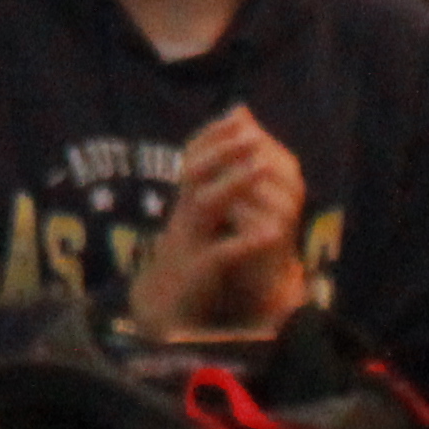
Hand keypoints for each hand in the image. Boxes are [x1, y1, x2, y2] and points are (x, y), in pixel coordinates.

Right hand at [129, 108, 305, 341]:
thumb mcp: (193, 225)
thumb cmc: (183, 262)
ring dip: (233, 184)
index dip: (212, 136)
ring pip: (204, 206)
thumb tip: (219, 163)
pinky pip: (220, 254)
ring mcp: (186, 244)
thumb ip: (206, 193)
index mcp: (182, 205)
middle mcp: (181, 218)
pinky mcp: (197, 274)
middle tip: (251, 132)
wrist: (158, 313)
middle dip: (223, 150)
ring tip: (262, 165)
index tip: (237, 115)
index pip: (192, 160)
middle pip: (195, 175)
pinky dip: (244, 242)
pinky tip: (269, 233)